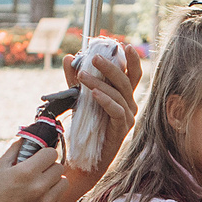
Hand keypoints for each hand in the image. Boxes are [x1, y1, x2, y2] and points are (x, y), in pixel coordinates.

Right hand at [0, 138, 74, 201]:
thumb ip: (16, 149)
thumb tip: (29, 138)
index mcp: (26, 172)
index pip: (52, 153)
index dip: (45, 153)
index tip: (39, 157)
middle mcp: (39, 188)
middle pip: (59, 167)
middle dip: (49, 166)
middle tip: (38, 171)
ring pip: (63, 184)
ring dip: (54, 182)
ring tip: (40, 185)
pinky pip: (58, 200)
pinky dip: (50, 198)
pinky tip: (36, 200)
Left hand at [63, 43, 143, 181]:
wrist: (86, 156)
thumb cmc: (86, 126)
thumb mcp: (79, 97)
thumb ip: (75, 79)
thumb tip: (69, 57)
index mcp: (124, 96)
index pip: (133, 74)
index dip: (131, 59)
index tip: (124, 45)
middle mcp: (130, 105)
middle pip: (127, 80)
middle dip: (111, 66)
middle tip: (94, 58)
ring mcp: (128, 117)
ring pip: (118, 94)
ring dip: (99, 83)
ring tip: (81, 76)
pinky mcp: (121, 129)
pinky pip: (115, 110)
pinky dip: (104, 100)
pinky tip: (93, 94)